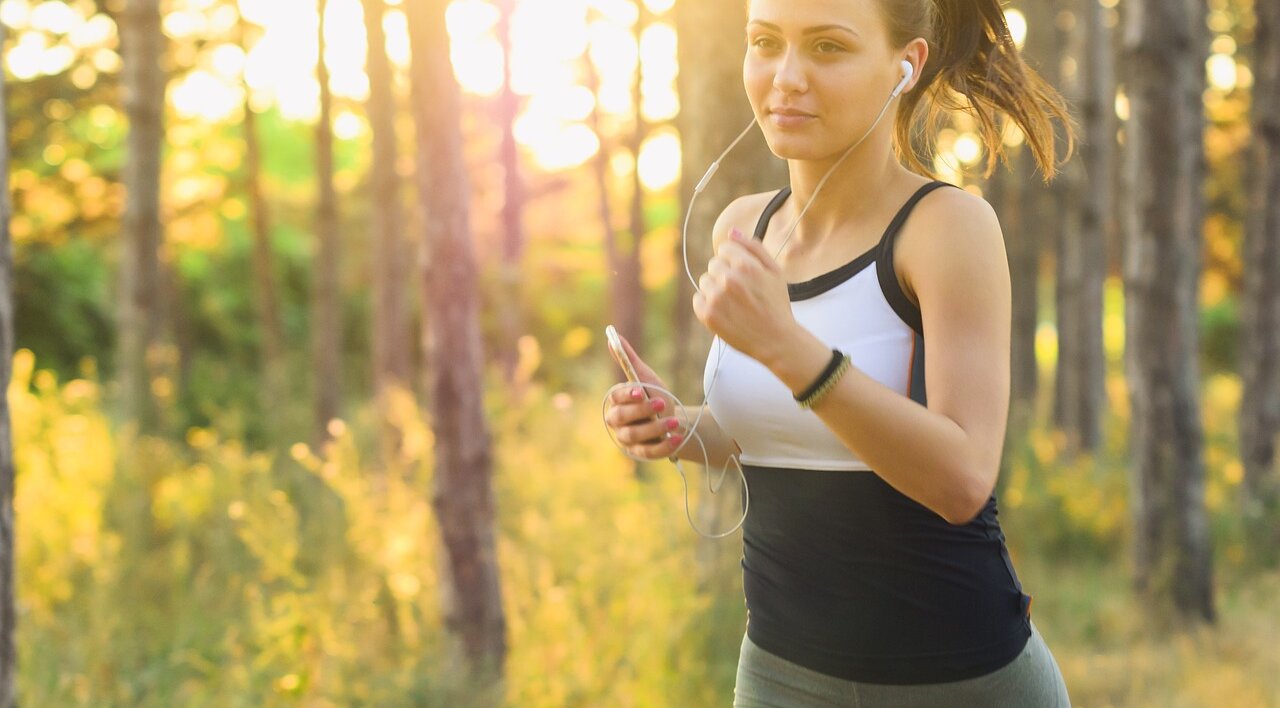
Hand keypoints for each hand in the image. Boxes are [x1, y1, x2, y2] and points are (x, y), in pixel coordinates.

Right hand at [603, 333, 685, 459]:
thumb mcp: (646, 378)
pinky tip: (677, 437)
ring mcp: (628, 440)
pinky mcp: (641, 453)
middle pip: (621, 418)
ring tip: (674, 422)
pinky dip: (663, 446)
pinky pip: (649, 452)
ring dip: (655, 428)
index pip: (616, 398)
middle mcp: (617, 422)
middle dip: (641, 410)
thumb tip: (612, 336)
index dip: (627, 395)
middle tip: (662, 403)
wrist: (674, 421)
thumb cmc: (655, 397)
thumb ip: (629, 360)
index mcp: (617, 402)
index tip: (641, 390)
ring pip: (635, 436)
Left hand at [692, 228, 797, 363]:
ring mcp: (716, 298)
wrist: (776, 340)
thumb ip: (753, 247)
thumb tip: (731, 232)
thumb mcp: (774, 271)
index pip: (724, 249)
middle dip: (725, 274)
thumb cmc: (776, 304)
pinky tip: (725, 312)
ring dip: (715, 289)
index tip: (744, 275)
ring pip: (705, 281)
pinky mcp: (708, 315)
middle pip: (713, 264)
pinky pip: (697, 299)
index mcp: (746, 265)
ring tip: (734, 303)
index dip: (734, 261)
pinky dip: (707, 304)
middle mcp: (729, 279)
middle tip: (741, 292)